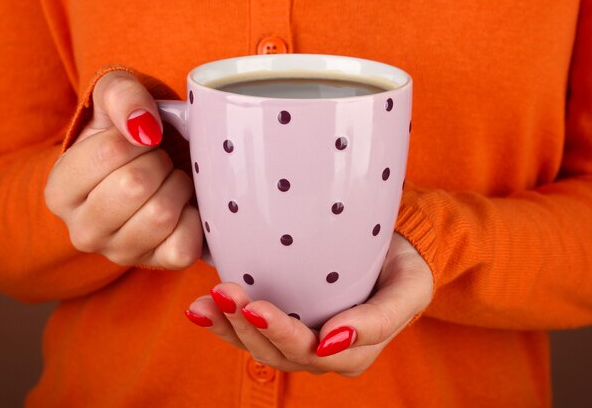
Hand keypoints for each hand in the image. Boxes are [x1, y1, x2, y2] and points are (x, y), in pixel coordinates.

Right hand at [45, 70, 202, 268]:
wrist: (140, 172)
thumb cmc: (124, 136)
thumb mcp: (112, 100)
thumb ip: (121, 95)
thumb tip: (144, 125)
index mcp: (59, 192)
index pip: (110, 153)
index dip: (138, 137)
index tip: (139, 141)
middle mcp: (82, 231)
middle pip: (135, 186)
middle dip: (159, 162)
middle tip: (159, 161)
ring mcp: (119, 253)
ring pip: (161, 214)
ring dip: (177, 187)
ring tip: (170, 180)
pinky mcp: (158, 264)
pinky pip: (184, 244)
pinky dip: (194, 219)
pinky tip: (183, 206)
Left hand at [185, 233, 433, 375]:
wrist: (397, 253)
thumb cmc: (404, 270)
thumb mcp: (408, 291)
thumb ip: (379, 321)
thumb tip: (332, 340)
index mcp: (351, 354)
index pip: (310, 352)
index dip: (280, 333)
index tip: (257, 307)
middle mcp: (320, 353)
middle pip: (276, 350)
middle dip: (247, 325)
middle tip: (226, 292)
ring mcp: (298, 340)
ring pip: (256, 345)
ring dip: (228, 324)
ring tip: (205, 301)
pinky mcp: (281, 323)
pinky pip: (248, 331)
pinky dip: (222, 321)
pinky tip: (200, 308)